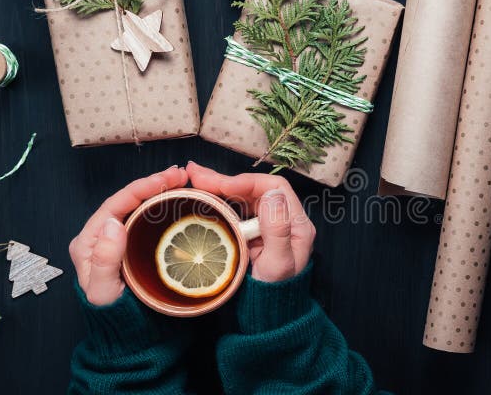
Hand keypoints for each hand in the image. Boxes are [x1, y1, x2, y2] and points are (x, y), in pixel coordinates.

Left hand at [69, 166, 188, 305]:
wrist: (125, 335)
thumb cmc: (113, 316)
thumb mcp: (103, 292)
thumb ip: (104, 259)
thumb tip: (114, 223)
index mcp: (88, 242)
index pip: (116, 204)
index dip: (142, 187)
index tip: (166, 179)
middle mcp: (100, 237)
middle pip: (127, 201)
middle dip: (153, 183)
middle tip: (180, 174)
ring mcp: (117, 241)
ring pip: (137, 208)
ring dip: (158, 192)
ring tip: (180, 181)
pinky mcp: (132, 247)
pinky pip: (145, 221)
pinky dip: (161, 207)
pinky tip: (175, 201)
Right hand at [186, 162, 314, 282]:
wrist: (267, 316)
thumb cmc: (275, 294)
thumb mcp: (279, 265)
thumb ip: (277, 230)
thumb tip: (271, 194)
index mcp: (296, 223)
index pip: (274, 188)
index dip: (247, 182)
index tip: (223, 187)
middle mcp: (283, 220)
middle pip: (255, 189)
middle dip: (225, 180)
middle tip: (195, 174)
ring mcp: (265, 226)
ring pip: (243, 197)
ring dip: (218, 187)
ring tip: (194, 179)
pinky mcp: (251, 233)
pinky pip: (235, 210)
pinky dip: (218, 201)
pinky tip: (201, 196)